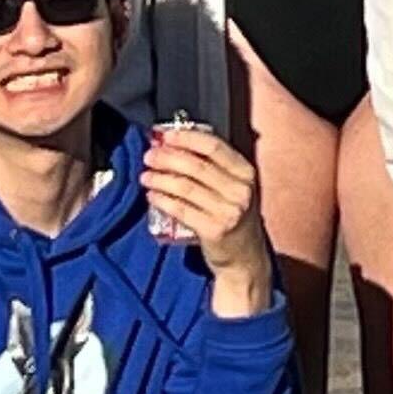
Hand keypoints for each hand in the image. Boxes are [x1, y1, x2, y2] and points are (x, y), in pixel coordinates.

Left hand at [140, 122, 271, 312]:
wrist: (245, 257)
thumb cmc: (234, 218)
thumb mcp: (235, 188)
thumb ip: (214, 167)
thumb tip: (174, 146)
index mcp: (246, 173)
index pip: (214, 146)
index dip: (187, 138)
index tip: (166, 136)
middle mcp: (240, 190)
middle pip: (196, 166)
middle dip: (167, 158)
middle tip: (150, 156)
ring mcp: (228, 211)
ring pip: (185, 187)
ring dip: (160, 178)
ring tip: (146, 176)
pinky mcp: (214, 229)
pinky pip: (181, 209)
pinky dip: (163, 200)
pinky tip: (152, 195)